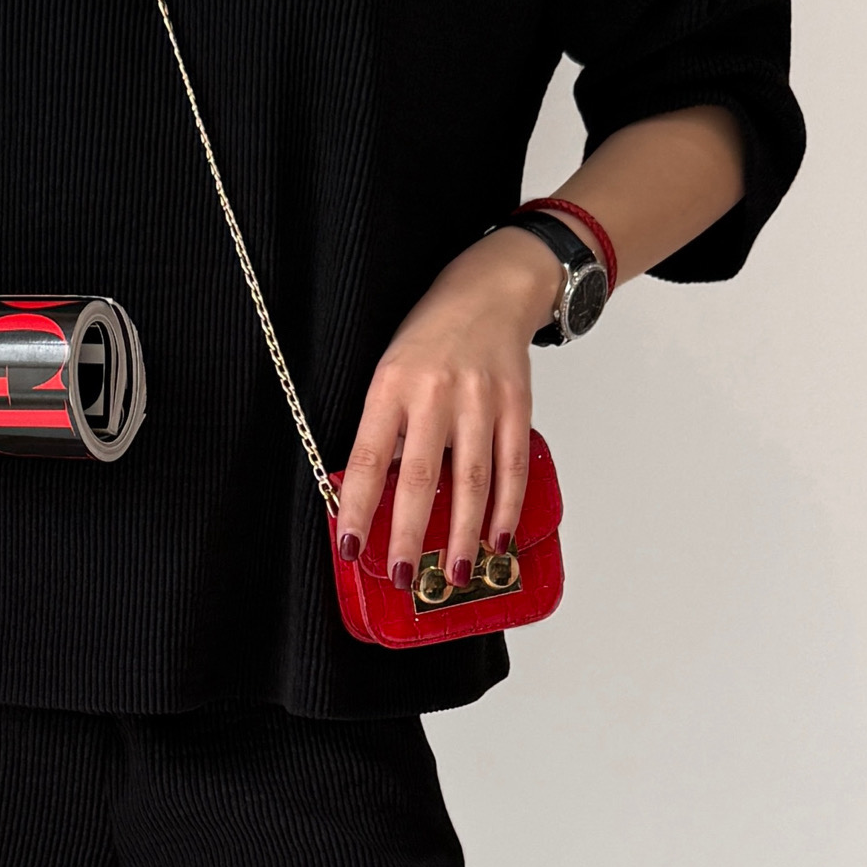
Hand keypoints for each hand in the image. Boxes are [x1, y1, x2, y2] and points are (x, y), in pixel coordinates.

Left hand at [337, 230, 560, 586]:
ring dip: (465, 533)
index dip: (358, 506)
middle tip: (404, 576)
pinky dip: (507, 508)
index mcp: (391, 386)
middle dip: (411, 534)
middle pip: (421, 477)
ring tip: (456, 572)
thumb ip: (385, 430)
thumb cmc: (430, 338)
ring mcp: (479, 399)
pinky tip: (498, 540)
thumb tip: (376, 495)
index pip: (368, 457)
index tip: (351, 547)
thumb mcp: (390, 373)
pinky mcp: (516, 404)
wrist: (490, 290)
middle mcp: (435, 392)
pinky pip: (512, 465)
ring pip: (472, 479)